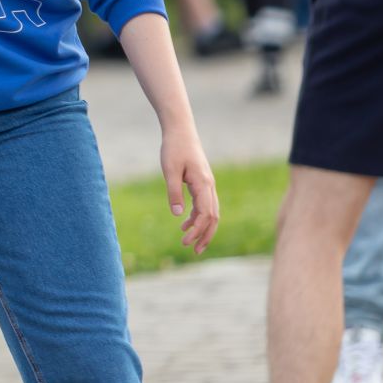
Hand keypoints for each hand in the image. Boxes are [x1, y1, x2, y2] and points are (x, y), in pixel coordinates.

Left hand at [160, 125, 219, 255]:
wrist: (181, 131)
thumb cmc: (174, 148)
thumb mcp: (170, 170)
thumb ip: (173, 192)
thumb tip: (178, 216)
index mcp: (203, 184)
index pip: (206, 213)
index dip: (198, 230)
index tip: (185, 241)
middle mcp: (209, 186)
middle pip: (213, 217)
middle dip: (205, 235)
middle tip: (193, 251)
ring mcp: (207, 185)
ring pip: (210, 212)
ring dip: (202, 228)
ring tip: (189, 242)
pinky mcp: (202, 183)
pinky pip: (204, 205)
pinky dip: (197, 217)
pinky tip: (184, 223)